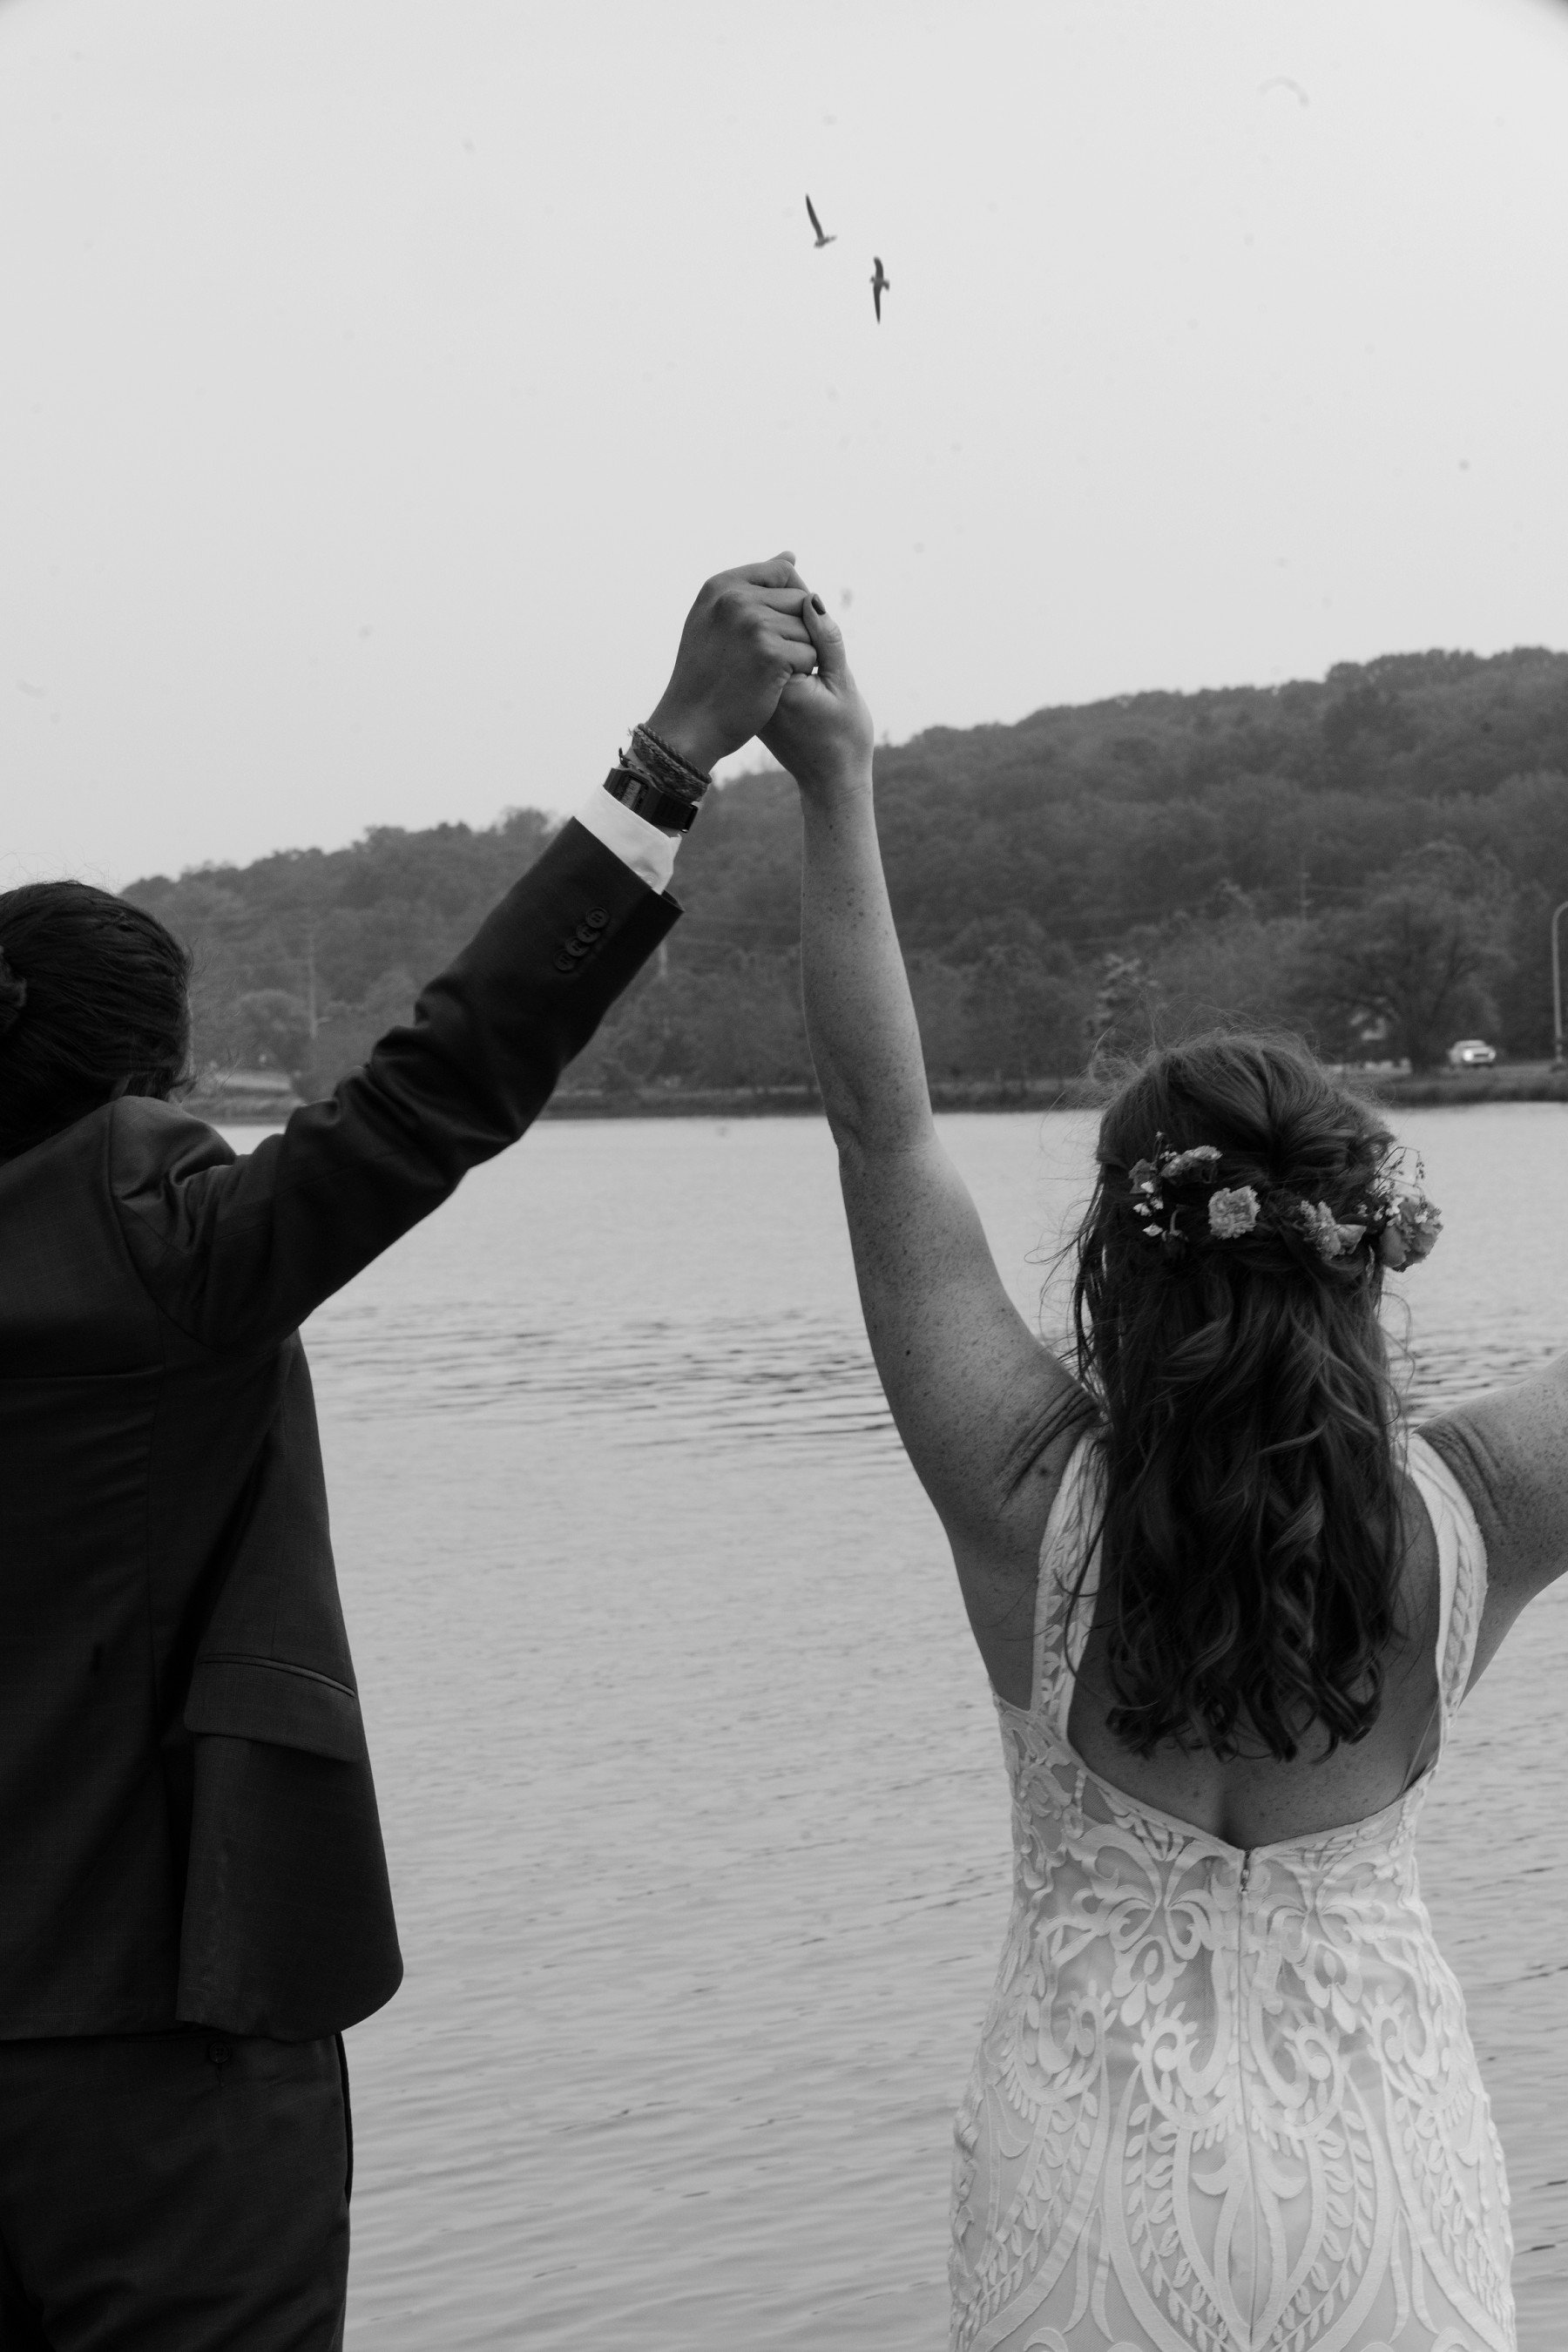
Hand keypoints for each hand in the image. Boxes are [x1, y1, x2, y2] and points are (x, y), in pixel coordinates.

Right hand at [644, 553, 820, 773]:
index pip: (781, 572)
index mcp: (720, 586)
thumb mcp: (714, 621)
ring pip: (809, 629)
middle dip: (796, 631)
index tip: (777, 631)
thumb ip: (751, 587)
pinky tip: (775, 686)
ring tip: (768, 673)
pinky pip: (811, 654)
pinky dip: (801, 674)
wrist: (690, 725)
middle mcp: (735, 598)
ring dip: (800, 654)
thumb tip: (790, 556)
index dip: (790, 603)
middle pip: (800, 601)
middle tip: (769, 660)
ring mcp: (753, 623)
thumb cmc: (705, 678)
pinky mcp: (771, 653)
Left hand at [759, 596, 873, 796]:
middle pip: (769, 626)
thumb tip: (809, 598)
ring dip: (792, 641)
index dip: (810, 619)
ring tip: (814, 680)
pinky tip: (805, 681)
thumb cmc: (843, 737)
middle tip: (820, 673)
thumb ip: (826, 640)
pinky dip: (785, 657)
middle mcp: (754, 682)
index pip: (783, 619)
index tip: (824, 653)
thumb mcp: (842, 684)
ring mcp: (751, 690)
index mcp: (774, 679)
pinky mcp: (755, 694)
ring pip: (767, 641)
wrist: (829, 780)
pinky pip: (766, 659)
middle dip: (799, 629)